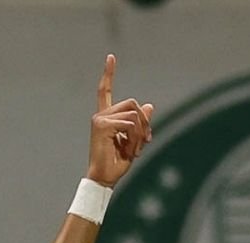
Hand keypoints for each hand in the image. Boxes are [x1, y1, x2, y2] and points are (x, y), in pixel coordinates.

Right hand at [87, 54, 153, 187]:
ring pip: (134, 114)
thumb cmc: (117, 162)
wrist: (105, 178)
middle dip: (145, 123)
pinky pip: (129, 124)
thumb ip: (141, 123)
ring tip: (135, 150)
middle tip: (145, 142)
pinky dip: (135, 139)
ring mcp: (100, 119)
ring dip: (140, 134)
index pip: (105, 91)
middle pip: (133, 103)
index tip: (111, 57)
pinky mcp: (102, 125)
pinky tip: (130, 151)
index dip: (108, 73)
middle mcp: (101, 114)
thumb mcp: (135, 141)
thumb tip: (150, 105)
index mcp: (106, 116)